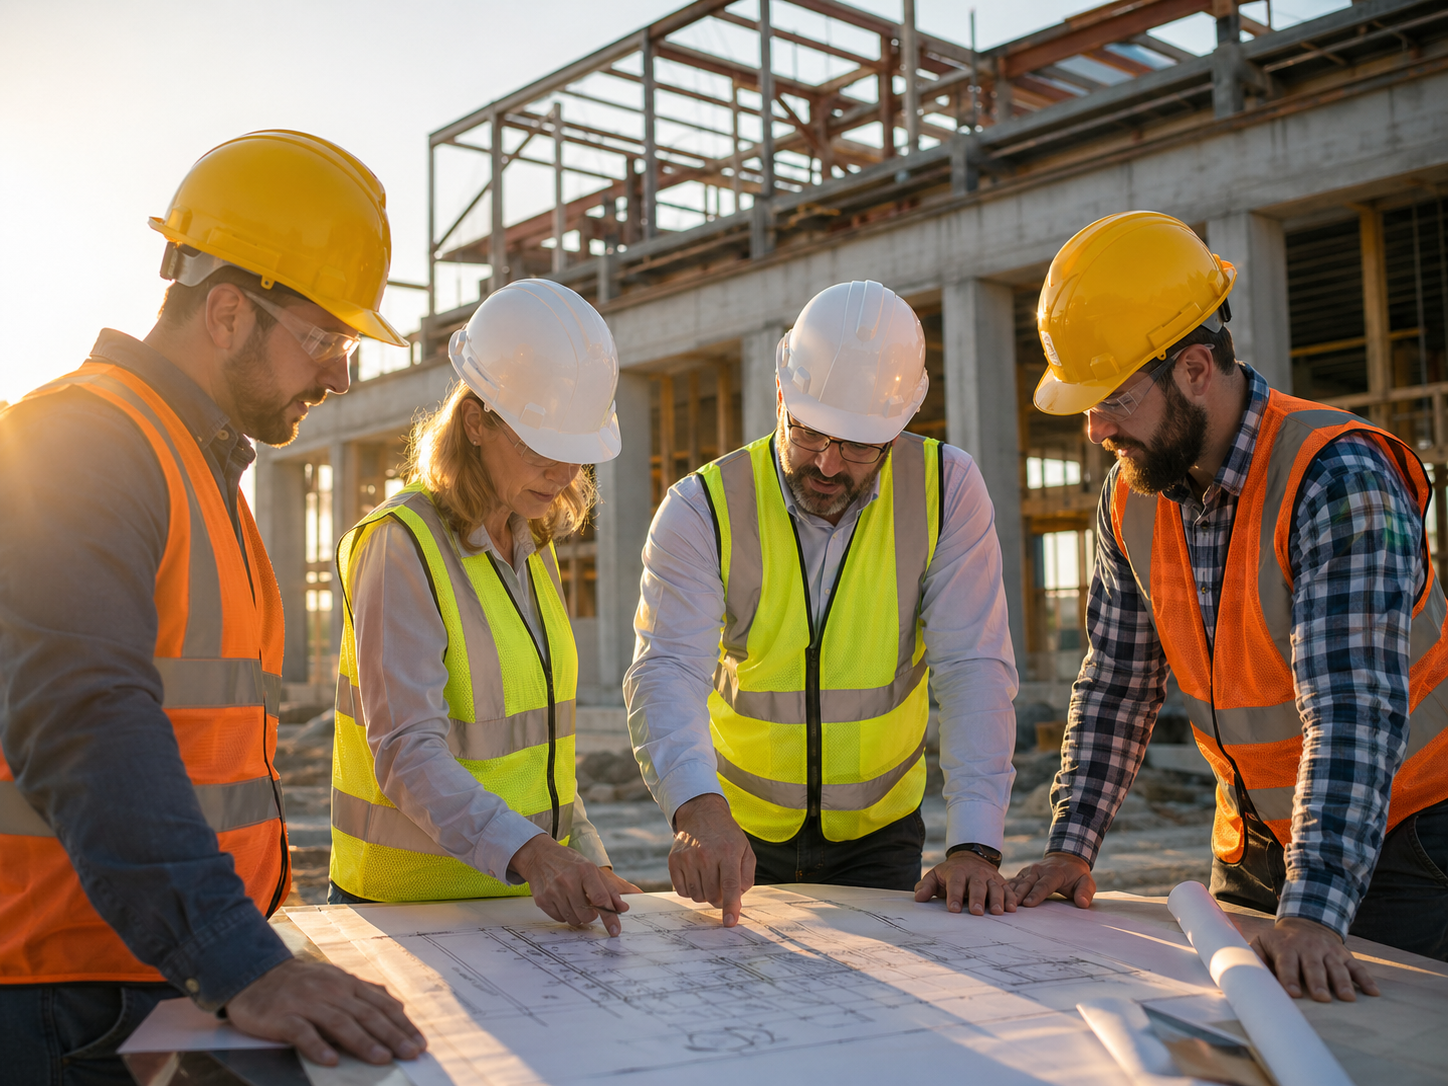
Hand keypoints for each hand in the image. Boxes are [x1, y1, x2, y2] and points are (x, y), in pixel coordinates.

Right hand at [225, 958, 424, 1066]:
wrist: (255, 975)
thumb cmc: (301, 983)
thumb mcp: (337, 980)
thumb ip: (366, 993)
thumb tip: (398, 1005)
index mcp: (347, 984)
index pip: (381, 1005)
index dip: (402, 1025)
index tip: (420, 1043)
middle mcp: (332, 991)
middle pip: (366, 1014)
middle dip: (392, 1035)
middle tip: (411, 1053)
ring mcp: (307, 1002)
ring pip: (340, 1023)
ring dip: (363, 1042)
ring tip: (382, 1059)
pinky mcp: (282, 1016)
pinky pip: (302, 1032)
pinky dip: (317, 1046)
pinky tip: (330, 1060)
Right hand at [509, 835, 636, 935]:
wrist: (540, 856)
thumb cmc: (569, 863)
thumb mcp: (592, 869)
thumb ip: (609, 889)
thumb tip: (622, 908)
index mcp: (584, 871)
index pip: (601, 899)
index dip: (610, 916)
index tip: (615, 929)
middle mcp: (568, 881)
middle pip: (587, 915)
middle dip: (591, 915)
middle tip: (588, 906)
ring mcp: (553, 891)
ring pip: (574, 920)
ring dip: (577, 915)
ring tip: (573, 900)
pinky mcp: (542, 900)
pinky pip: (560, 919)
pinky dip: (565, 914)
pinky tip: (562, 900)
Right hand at [669, 793, 755, 926]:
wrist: (702, 814)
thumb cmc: (726, 836)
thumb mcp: (745, 850)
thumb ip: (747, 875)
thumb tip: (738, 897)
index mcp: (728, 852)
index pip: (730, 886)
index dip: (730, 906)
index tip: (730, 922)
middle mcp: (706, 855)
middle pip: (712, 895)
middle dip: (719, 898)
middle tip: (721, 886)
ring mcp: (688, 858)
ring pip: (697, 896)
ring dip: (705, 894)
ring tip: (709, 878)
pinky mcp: (674, 861)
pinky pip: (682, 891)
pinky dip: (691, 890)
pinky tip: (696, 876)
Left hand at [915, 851, 1014, 914]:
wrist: (970, 859)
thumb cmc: (950, 874)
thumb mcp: (935, 876)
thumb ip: (926, 886)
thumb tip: (918, 898)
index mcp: (957, 872)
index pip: (955, 883)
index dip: (954, 896)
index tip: (953, 909)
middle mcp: (975, 873)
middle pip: (977, 885)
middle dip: (977, 898)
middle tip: (976, 912)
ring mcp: (989, 877)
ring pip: (994, 887)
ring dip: (996, 899)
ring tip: (997, 912)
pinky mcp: (1001, 881)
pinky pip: (1008, 889)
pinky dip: (1011, 898)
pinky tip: (1012, 909)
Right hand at [1008, 851, 1095, 908]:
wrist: (1066, 859)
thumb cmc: (1076, 875)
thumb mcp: (1086, 882)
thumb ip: (1085, 892)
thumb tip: (1083, 903)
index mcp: (1054, 873)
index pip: (1044, 885)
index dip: (1036, 895)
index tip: (1028, 904)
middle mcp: (1039, 870)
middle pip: (1027, 884)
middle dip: (1019, 895)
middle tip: (1011, 907)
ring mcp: (1029, 871)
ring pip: (1017, 882)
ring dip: (1009, 893)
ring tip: (1001, 904)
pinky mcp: (1023, 874)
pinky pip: (1013, 881)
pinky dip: (1006, 889)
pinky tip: (998, 898)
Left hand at [1250, 916, 1379, 1001]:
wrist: (1306, 922)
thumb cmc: (1280, 941)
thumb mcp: (1263, 942)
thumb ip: (1254, 957)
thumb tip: (1244, 975)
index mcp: (1286, 947)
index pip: (1287, 963)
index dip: (1289, 977)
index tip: (1292, 993)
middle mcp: (1309, 948)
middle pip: (1313, 967)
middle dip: (1317, 982)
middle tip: (1322, 998)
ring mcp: (1329, 951)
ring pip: (1336, 967)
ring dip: (1342, 982)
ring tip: (1347, 998)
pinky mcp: (1344, 955)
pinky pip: (1357, 967)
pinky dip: (1365, 979)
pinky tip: (1373, 993)